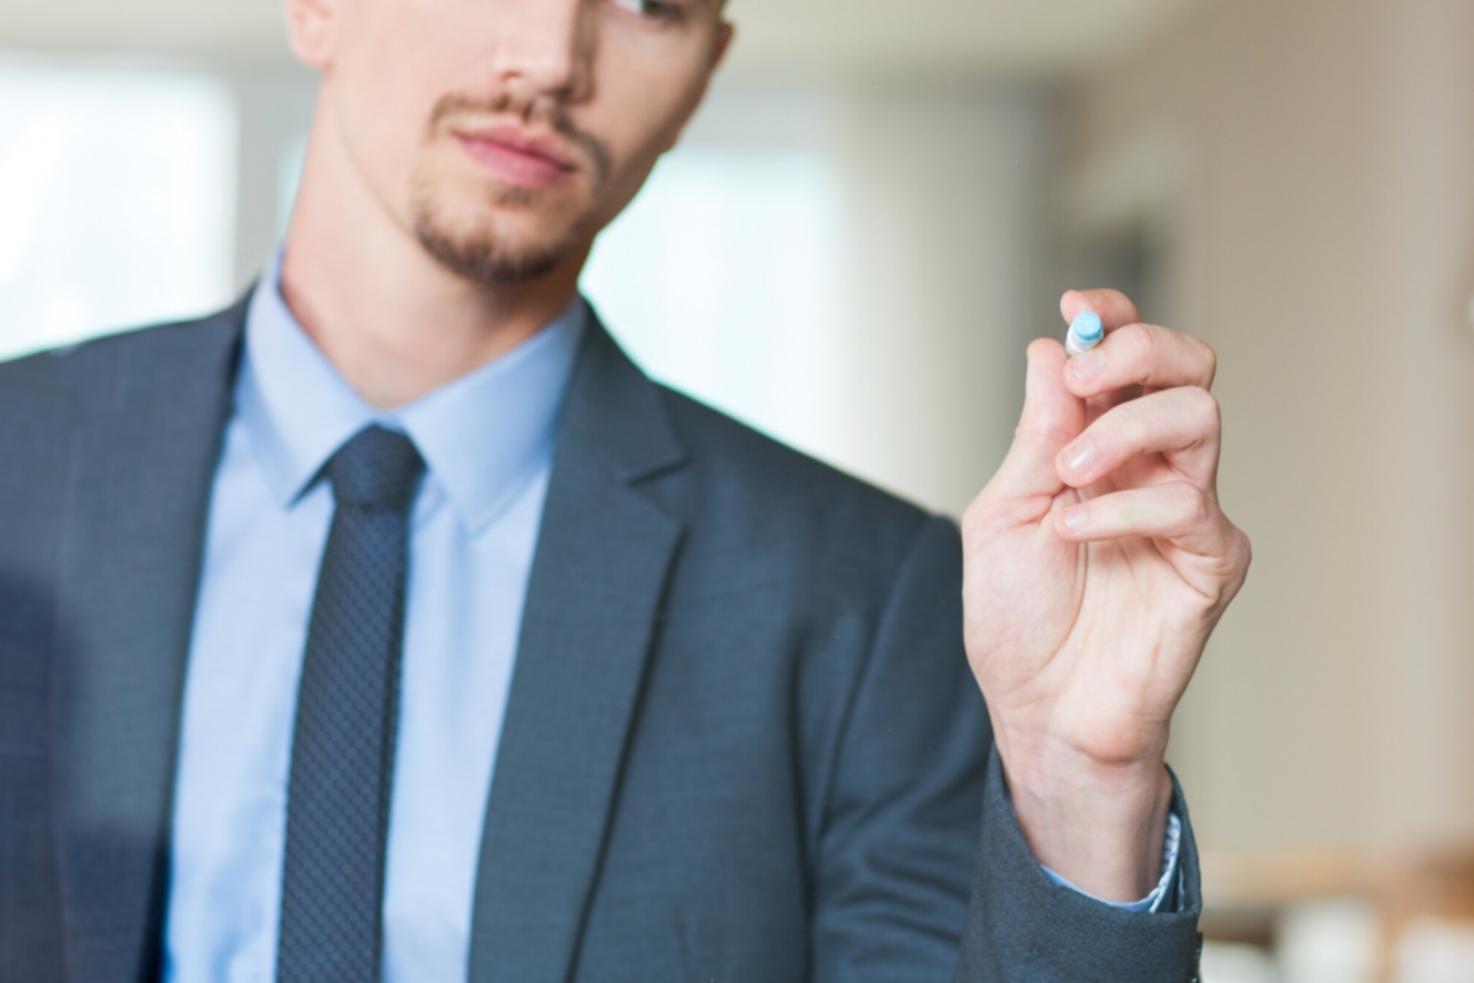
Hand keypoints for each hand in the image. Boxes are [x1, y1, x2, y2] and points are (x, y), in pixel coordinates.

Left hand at [960, 289, 1250, 900]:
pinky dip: (1124, 506)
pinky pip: (1188, 501)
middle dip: (1138, 350)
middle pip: (1187, 365)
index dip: (1112, 320)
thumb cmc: (1019, 618)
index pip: (1128, 360)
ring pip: (1200, 414)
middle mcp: (1152, 466)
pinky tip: (1076, 534)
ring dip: (1126, 428)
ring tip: (1068, 475)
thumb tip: (1053, 349)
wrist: (1040, 710)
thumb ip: (1036, 435)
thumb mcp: (1005, 512)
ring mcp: (1188, 510)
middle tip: (1086, 383)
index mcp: (1099, 446)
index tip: (1078, 307)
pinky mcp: (1212, 559)